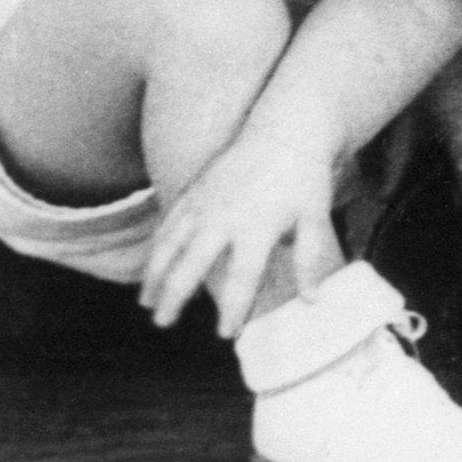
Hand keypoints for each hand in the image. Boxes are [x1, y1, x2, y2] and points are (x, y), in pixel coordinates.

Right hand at [141, 127, 344, 338]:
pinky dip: (157, 244)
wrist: (286, 128)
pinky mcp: (196, 187)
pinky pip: (170, 220)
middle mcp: (224, 216)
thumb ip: (309, 258)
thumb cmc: (303, 177)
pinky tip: (151, 263)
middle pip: (191, 265)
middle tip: (163, 323)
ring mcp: (205, 201)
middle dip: (175, 297)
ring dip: (155, 274)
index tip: (225, 333)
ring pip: (170, 243)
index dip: (233, 309)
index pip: (242, 278)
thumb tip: (312, 300)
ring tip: (146, 302)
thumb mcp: (315, 217)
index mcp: (257, 227)